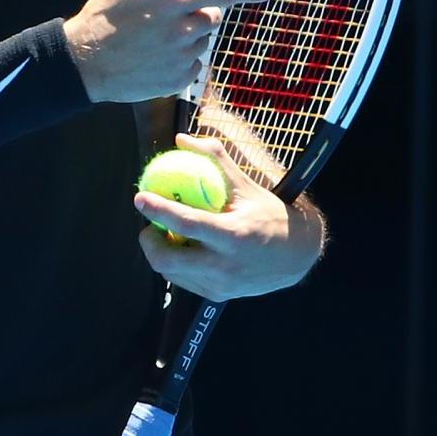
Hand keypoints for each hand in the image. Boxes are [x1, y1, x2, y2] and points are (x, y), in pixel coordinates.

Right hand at [65, 0, 271, 103]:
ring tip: (155, 37)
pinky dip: (181, 60)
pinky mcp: (177, 81)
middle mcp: (183, 30)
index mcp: (174, 1)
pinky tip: (155, 56)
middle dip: (198, 12)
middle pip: (212, 16)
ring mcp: (181, 58)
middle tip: (165, 13)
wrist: (83, 62)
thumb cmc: (105, 14)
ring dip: (189, 36)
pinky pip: (193, 65)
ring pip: (203, 41)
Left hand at [135, 133, 324, 299]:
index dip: (158, 210)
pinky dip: (177, 263)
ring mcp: (220, 285)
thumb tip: (182, 139)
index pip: (186, 224)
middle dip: (148, 241)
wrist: (296, 257)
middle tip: (148, 224)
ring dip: (161, 252)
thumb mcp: (247, 186)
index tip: (140, 197)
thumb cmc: (270, 215)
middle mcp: (224, 266)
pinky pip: (183, 280)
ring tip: (167, 234)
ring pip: (171, 272)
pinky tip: (184, 248)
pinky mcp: (217, 295)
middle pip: (166, 260)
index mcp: (233, 236)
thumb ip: (215, 160)